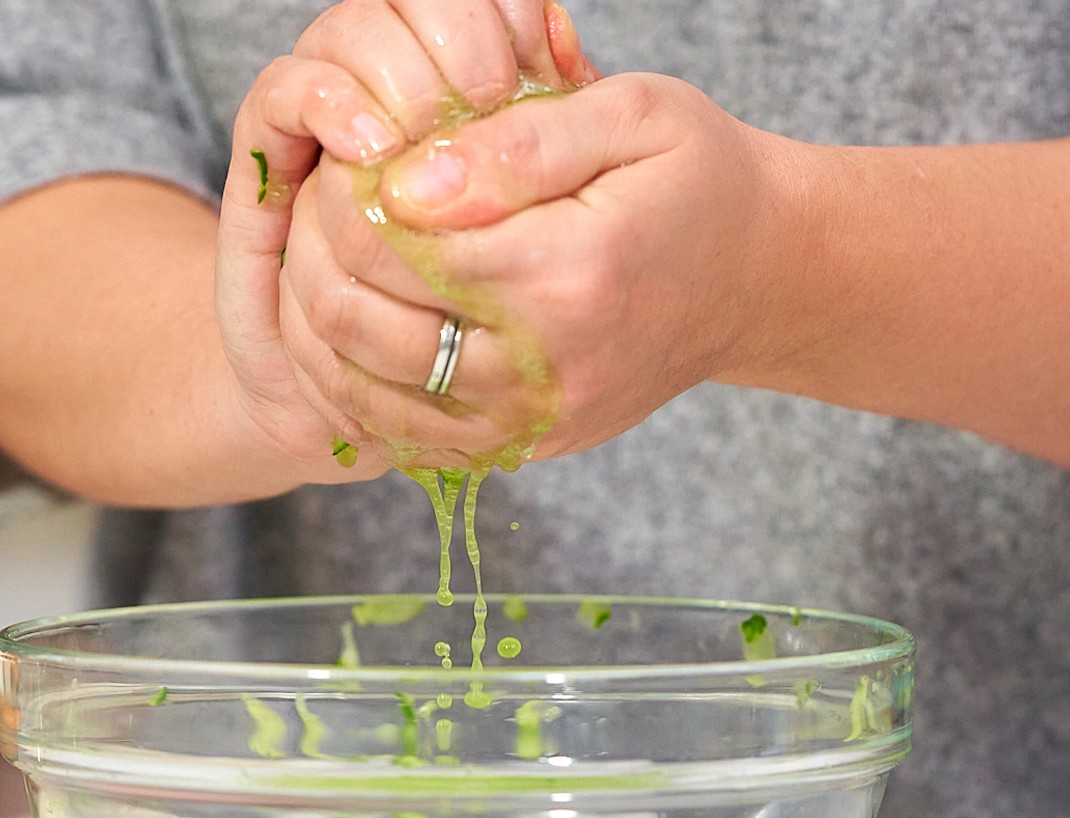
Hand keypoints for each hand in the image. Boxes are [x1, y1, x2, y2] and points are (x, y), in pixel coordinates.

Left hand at [279, 73, 802, 462]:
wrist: (757, 280)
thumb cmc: (695, 182)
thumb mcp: (629, 118)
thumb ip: (512, 144)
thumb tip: (402, 185)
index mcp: (566, 272)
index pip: (391, 242)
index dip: (339, 197)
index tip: (343, 161)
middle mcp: (544, 366)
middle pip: (363, 323)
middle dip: (311, 259)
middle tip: (317, 211)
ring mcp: (534, 420)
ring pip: (369, 394)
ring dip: (318, 330)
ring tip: (321, 266)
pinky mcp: (529, 448)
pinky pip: (409, 438)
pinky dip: (357, 392)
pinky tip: (352, 336)